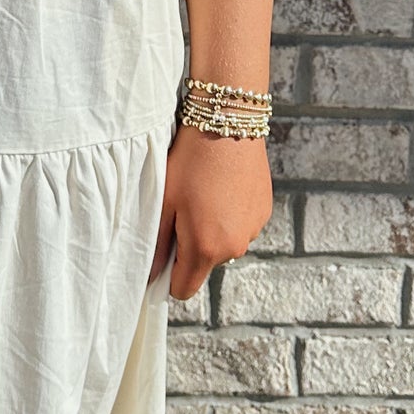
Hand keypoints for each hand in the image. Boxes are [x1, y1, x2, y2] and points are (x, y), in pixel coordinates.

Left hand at [151, 127, 273, 301]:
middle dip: (190, 248)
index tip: (162, 256)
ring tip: (203, 195)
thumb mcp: (164, 202)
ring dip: (212, 231)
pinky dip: (229, 215)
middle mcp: (235, 247)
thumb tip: (150, 275)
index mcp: (206, 249)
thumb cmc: (189, 162)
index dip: (168, 278)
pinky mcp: (263, 212)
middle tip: (181, 211)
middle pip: (204, 265)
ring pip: (224, 245)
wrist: (227, 124)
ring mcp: (253, 230)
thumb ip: (157, 245)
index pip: (184, 289)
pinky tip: (221, 188)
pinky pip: (240, 226)